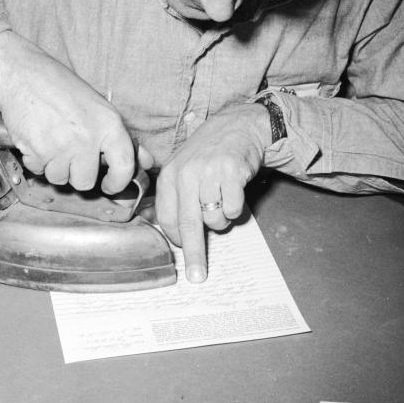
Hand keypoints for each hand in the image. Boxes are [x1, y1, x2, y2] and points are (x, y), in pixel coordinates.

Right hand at [0, 32, 135, 193]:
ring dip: (53, 166)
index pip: (124, 167)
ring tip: (51, 140)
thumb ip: (121, 138)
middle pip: (86, 181)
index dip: (118, 182)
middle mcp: (88, 138)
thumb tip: (146, 161)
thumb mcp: (98, 107)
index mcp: (109, 124)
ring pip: (60, 178)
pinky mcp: (37, 151)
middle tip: (68, 151)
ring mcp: (62, 146)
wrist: (22, 74)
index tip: (110, 185)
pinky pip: (38, 170)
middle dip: (75, 172)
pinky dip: (36, 160)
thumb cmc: (60, 87)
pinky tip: (37, 139)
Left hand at [155, 103, 270, 282]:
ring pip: (214, 219)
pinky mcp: (232, 173)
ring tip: (223, 199)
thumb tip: (165, 226)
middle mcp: (187, 174)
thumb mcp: (182, 166)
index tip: (182, 252)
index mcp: (170, 175)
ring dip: (221, 219)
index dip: (176, 238)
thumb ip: (174, 194)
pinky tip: (234, 191)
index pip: (167, 218)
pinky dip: (236, 208)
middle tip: (197, 276)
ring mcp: (209, 173)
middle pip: (188, 225)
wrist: (238, 126)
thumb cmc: (208, 151)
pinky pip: (233, 209)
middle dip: (194, 254)